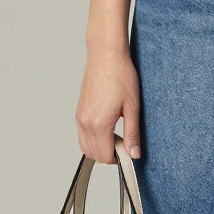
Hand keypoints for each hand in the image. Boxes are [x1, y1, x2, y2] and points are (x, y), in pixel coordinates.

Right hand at [75, 46, 141, 163]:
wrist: (106, 54)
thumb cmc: (120, 75)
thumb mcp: (132, 107)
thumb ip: (132, 133)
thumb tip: (134, 153)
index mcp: (98, 124)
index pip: (104, 156)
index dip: (118, 159)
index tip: (130, 152)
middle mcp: (85, 123)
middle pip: (93, 154)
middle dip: (109, 155)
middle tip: (125, 144)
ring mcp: (80, 116)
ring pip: (85, 146)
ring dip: (100, 148)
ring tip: (117, 135)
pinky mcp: (79, 110)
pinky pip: (82, 134)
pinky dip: (93, 138)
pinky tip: (108, 127)